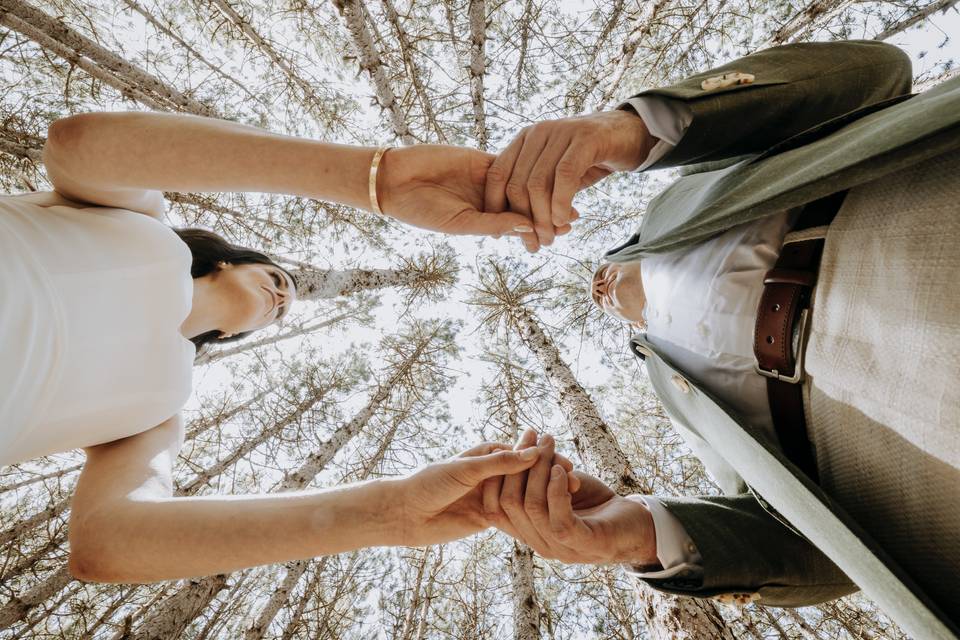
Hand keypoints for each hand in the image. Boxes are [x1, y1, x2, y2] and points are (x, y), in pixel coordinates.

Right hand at [376, 144, 572, 239]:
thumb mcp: (459, 223)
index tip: (561, 232)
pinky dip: (530, 167)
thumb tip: (526, 226)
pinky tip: (552, 168)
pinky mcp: (483, 160)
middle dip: (549, 212)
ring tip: (570, 196)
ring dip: (545, 191)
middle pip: (526, 207)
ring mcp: (488, 181)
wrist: (395, 180)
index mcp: (483, 222)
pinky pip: (511, 163)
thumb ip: (493, 223)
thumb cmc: (421, 210)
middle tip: (573, 218)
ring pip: (523, 185)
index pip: (517, 227)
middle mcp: (489, 203)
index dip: (539, 229)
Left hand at [392, 436, 575, 547]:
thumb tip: (532, 452)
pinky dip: (531, 514)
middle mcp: (491, 473)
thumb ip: (498, 463)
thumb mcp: (465, 469)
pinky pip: (514, 514)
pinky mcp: (488, 517)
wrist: (406, 514)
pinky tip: (552, 518)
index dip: (544, 459)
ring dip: (545, 495)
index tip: (566, 462)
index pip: (522, 454)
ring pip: (524, 494)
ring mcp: (491, 496)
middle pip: (527, 474)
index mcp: (486, 454)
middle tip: (576, 481)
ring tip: (569, 499)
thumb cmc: (429, 483)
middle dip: (550, 477)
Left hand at [484, 110, 656, 251]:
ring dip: (543, 218)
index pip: (497, 175)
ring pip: (538, 183)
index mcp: (524, 140)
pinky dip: (561, 203)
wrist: (628, 135)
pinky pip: (565, 176)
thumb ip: (536, 193)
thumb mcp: (556, 175)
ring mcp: (561, 133)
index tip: (500, 234)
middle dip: (523, 220)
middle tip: (536, 244)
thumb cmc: (589, 159)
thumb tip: (515, 227)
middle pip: (517, 184)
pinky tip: (563, 221)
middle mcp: (538, 133)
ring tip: (551, 238)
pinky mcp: (585, 139)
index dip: (495, 207)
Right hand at [487, 434, 658, 565]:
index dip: (493, 476)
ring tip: (548, 444)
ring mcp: (560, 548)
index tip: (506, 444)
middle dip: (516, 464)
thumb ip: (539, 477)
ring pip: (531, 506)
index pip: (493, 509)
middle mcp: (539, 544)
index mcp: (529, 532)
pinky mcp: (582, 544)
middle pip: (508, 503)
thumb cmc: (595, 504)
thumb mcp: (559, 487)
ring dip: (538, 469)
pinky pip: (558, 519)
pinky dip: (556, 489)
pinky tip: (563, 469)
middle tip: (530, 436)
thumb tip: (520, 447)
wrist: (636, 526)